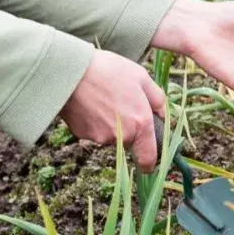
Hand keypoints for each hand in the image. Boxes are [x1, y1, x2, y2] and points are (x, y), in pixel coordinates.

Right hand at [60, 50, 164, 172]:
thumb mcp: (140, 77)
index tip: (148, 162)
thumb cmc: (108, 70)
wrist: (71, 72)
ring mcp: (100, 137)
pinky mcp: (82, 135)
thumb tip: (162, 115)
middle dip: (127, 128)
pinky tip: (89, 102)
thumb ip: (157, 99)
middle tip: (119, 102)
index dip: (149, 163)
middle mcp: (122, 136)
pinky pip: (93, 131)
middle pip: (128, 141)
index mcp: (141, 123)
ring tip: (102, 97)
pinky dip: (93, 120)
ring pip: (110, 135)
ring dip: (110, 123)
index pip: (148, 158)